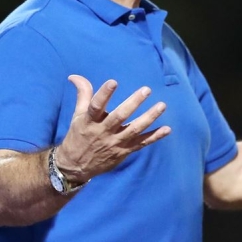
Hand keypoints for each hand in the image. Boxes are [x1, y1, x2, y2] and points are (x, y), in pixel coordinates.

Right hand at [55, 75, 171, 181]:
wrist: (76, 166)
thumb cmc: (78, 135)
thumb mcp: (78, 115)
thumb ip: (83, 94)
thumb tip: (74, 76)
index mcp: (90, 121)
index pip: (96, 106)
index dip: (104, 94)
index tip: (113, 82)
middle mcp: (103, 131)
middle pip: (119, 116)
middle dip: (133, 103)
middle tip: (146, 89)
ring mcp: (115, 142)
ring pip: (134, 129)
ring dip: (149, 118)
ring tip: (162, 106)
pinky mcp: (124, 151)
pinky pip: (141, 144)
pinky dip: (155, 137)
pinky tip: (167, 129)